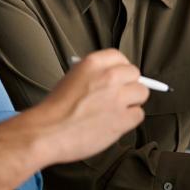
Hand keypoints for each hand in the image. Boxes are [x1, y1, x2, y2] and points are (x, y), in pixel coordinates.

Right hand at [30, 49, 148, 163]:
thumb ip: (94, 75)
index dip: (120, 69)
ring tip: (116, 111)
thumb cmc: (54, 110)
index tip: (118, 76)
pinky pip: (139, 115)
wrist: (47, 132)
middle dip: (128, 84)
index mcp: (93, 63)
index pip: (120, 57)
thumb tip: (112, 78)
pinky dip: (130, 120)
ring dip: (132, 102)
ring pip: (142, 93)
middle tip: (118, 95)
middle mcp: (108, 77)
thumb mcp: (71, 78)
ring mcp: (118, 97)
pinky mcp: (122, 118)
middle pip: (135, 74)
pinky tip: (115, 123)